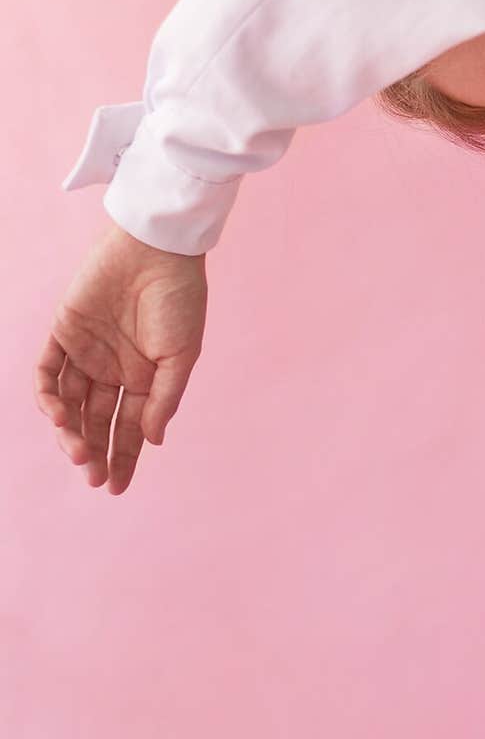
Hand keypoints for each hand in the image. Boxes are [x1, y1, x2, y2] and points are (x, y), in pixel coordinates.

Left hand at [34, 219, 207, 494]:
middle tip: (91, 475)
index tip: (115, 488)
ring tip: (76, 450)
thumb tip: (150, 441)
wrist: (157, 250)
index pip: (128, 429)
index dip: (122, 459)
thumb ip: (164, 399)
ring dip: (69, 431)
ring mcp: (87, 352)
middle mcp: (113, 370)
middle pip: (95, 422)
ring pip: (69, 403)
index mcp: (145, 379)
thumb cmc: (179, 299)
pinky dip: (48, 396)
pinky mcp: (64, 332)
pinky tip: (59, 414)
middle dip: (93, 452)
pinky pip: (47, 371)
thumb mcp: (182, 355)